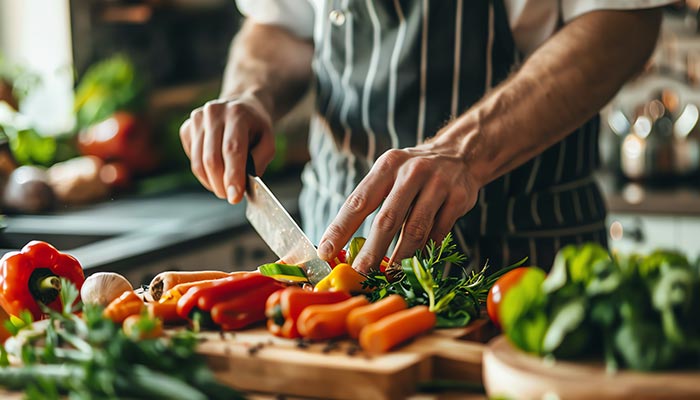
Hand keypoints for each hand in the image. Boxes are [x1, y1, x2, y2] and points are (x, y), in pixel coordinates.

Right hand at [179, 94, 273, 202]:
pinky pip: (192, 160)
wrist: (241, 107)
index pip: (232, 149)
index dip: (232, 175)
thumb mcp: (268, 142)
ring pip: (198, 163)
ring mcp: (196, 119)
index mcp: (237, 113)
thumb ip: (258, 163)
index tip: (234, 197)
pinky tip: (216, 169)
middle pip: (211, 159)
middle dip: (220, 184)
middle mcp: (213, 112)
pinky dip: (203, 173)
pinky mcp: (186, 128)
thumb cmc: (256, 128)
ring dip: (211, 182)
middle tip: (230, 196)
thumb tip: (241, 184)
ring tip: (224, 187)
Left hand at [317, 139, 480, 272]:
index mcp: (387, 167)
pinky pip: (438, 233)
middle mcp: (411, 173)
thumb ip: (369, 201)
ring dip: (401, 258)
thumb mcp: (388, 173)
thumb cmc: (412, 173)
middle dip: (372, 252)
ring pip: (415, 230)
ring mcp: (438, 185)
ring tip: (389, 276)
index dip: (341, 229)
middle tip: (360, 275)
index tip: (326, 252)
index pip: (358, 202)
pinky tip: (416, 264)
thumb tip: (341, 242)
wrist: (459, 154)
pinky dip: (426, 251)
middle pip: (388, 219)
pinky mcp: (458, 198)